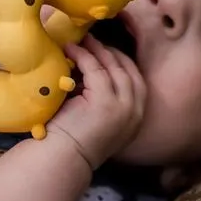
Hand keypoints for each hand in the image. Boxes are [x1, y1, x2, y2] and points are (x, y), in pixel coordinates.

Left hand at [46, 37, 145, 170]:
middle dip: (110, 52)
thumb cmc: (75, 140)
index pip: (136, 79)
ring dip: (96, 50)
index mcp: (137, 116)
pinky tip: (72, 49)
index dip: (122, 61)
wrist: (63, 159)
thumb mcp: (101, 118)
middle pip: (128, 70)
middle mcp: (136, 111)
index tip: (106, 51)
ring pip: (113, 67)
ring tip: (82, 41)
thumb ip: (107, 98)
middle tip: (93, 40)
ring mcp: (123, 106)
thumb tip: (97, 70)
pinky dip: (83, 55)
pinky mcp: (105, 101)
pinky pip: (95, 69)